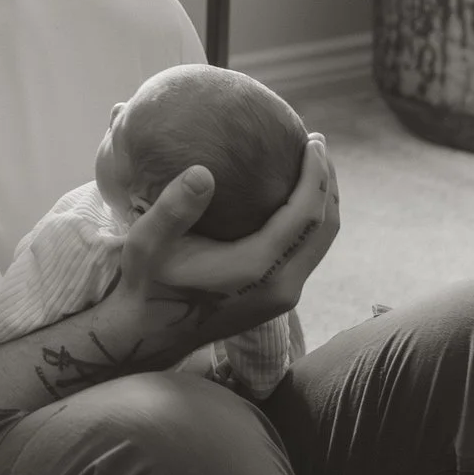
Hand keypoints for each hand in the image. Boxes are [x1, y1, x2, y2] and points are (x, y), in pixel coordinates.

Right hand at [116, 134, 340, 344]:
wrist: (151, 334)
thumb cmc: (147, 283)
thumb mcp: (147, 243)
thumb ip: (173, 210)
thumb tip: (201, 173)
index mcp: (257, 269)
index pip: (305, 215)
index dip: (315, 176)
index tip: (313, 141)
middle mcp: (281, 286)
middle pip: (324, 228)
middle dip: (326, 184)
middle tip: (316, 145)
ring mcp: (283, 297)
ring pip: (319, 243)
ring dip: (321, 203)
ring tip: (310, 167)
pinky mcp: (277, 300)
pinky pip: (307, 253)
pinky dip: (308, 222)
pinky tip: (289, 201)